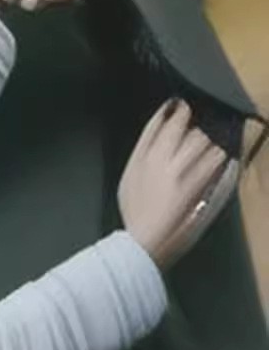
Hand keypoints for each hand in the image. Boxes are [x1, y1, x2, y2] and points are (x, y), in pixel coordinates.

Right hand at [119, 100, 237, 267]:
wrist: (143, 242)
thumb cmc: (134, 216)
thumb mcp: (128, 182)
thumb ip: (142, 156)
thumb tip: (160, 132)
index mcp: (138, 159)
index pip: (157, 123)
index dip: (172, 111)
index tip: (179, 107)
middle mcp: (158, 159)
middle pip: (182, 124)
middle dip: (191, 123)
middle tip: (196, 127)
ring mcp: (179, 169)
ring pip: (203, 139)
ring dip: (208, 143)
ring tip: (206, 153)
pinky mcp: (198, 182)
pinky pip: (217, 157)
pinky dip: (220, 159)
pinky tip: (218, 165)